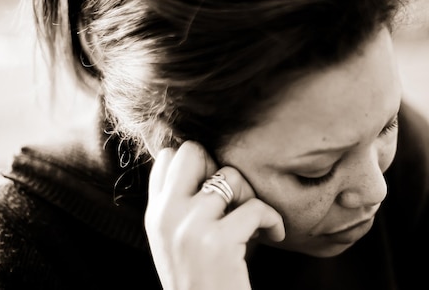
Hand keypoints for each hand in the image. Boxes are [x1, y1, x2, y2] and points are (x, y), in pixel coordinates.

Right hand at [145, 141, 284, 289]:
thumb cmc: (202, 283)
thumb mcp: (176, 242)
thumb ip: (181, 206)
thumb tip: (208, 167)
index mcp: (155, 214)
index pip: (167, 158)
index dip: (198, 167)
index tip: (217, 191)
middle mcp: (165, 215)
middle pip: (193, 152)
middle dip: (220, 167)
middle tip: (233, 196)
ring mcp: (189, 226)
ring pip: (231, 177)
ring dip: (252, 196)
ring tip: (256, 221)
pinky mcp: (217, 241)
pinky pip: (255, 207)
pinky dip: (273, 220)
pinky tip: (274, 236)